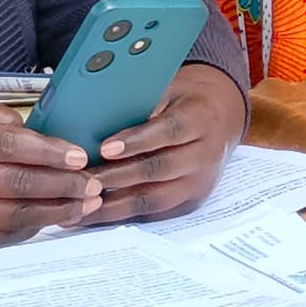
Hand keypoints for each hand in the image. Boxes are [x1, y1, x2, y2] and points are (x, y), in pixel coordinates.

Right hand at [0, 93, 99, 248]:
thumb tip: (33, 131)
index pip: (12, 147)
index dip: (50, 153)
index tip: (81, 156)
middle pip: (18, 186)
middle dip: (63, 188)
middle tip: (97, 186)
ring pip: (11, 217)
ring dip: (54, 214)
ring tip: (85, 207)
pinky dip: (26, 230)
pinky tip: (50, 221)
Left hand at [91, 64, 247, 224]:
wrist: (222, 117)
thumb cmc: (186, 101)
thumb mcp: (170, 90)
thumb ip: (143, 105)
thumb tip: (99, 119)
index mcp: (202, 119)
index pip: (169, 132)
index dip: (136, 142)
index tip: (104, 149)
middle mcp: (206, 154)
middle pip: (160, 169)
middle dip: (118, 178)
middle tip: (83, 181)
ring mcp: (200, 182)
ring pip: (155, 198)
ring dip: (116, 205)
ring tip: (83, 206)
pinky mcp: (192, 201)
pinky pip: (155, 213)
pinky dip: (124, 216)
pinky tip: (98, 215)